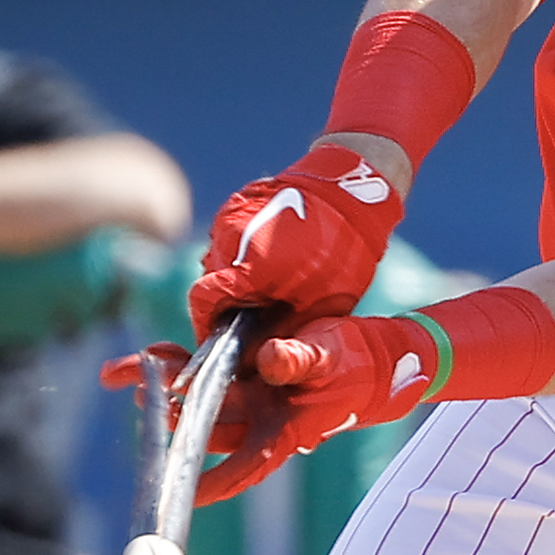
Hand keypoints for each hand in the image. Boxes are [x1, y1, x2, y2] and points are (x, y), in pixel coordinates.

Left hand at [101, 314, 431, 505]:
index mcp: (282, 432)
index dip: (214, 483)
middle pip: (205, 428)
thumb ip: (301, 360)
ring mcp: (247, 400)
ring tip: (125, 370)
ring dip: (162, 384)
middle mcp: (258, 422)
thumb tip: (271, 359)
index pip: (245, 466)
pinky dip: (177, 363)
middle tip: (137, 394)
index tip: (183, 495)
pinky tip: (151, 353)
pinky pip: (202, 373)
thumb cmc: (355, 367)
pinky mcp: (242, 376)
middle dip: (168, 414)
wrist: (367, 355)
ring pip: (195, 399)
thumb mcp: (333, 359)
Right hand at [185, 144, 403, 339]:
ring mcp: (231, 217)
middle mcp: (231, 237)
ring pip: (218, 263)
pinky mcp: (237, 205)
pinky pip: (229, 242)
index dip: (207, 328)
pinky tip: (270, 264)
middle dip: (226, 307)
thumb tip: (252, 362)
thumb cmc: (342, 254)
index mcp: (249, 264)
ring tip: (266, 290)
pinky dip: (242, 258)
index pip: (202, 302)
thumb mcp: (319, 306)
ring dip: (234, 281)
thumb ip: (280, 333)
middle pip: (210, 283)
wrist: (351, 192)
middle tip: (251, 321)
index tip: (221, 345)